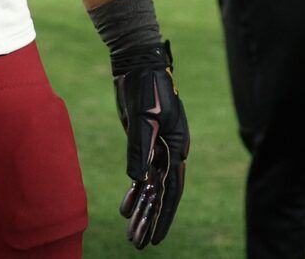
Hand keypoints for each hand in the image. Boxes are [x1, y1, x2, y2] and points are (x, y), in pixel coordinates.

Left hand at [110, 43, 188, 247]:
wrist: (137, 63)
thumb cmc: (145, 87)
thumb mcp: (143, 117)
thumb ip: (140, 148)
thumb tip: (137, 179)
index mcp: (177, 147)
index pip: (170, 189)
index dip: (163, 215)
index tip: (155, 238)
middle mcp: (171, 151)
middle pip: (161, 193)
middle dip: (151, 219)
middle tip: (138, 244)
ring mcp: (158, 148)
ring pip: (150, 186)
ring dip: (142, 209)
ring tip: (132, 234)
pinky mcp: (144, 143)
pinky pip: (141, 174)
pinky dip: (134, 191)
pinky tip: (126, 207)